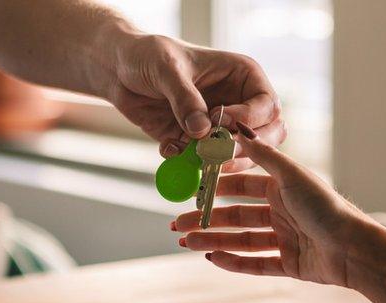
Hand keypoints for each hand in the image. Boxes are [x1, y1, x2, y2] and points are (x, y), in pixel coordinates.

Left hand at [107, 34, 285, 171]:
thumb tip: (203, 132)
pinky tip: (169, 149)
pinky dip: (190, 165)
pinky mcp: (199, 144)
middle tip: (217, 152)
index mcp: (243, 77)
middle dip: (245, 148)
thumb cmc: (147, 55)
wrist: (118, 70)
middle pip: (266, 136)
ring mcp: (221, 127)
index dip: (250, 119)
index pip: (267, 106)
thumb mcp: (166, 69)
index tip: (221, 120)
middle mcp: (239, 103)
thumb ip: (185, 99)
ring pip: (242, 156)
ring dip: (220, 162)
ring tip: (193, 157)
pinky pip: (206, 164)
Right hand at [174, 123, 372, 286]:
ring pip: (242, 241)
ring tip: (186, 242)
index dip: (216, 190)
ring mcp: (286, 240)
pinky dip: (234, 263)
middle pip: (237, 217)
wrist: (353, 248)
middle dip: (207, 220)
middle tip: (177, 223)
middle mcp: (283, 213)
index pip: (242, 188)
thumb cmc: (325, 207)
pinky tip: (212, 259)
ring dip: (214, 241)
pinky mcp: (290, 265)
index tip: (191, 191)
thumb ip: (263, 155)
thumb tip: (236, 127)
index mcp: (283, 190)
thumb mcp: (291, 175)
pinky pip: (256, 264)